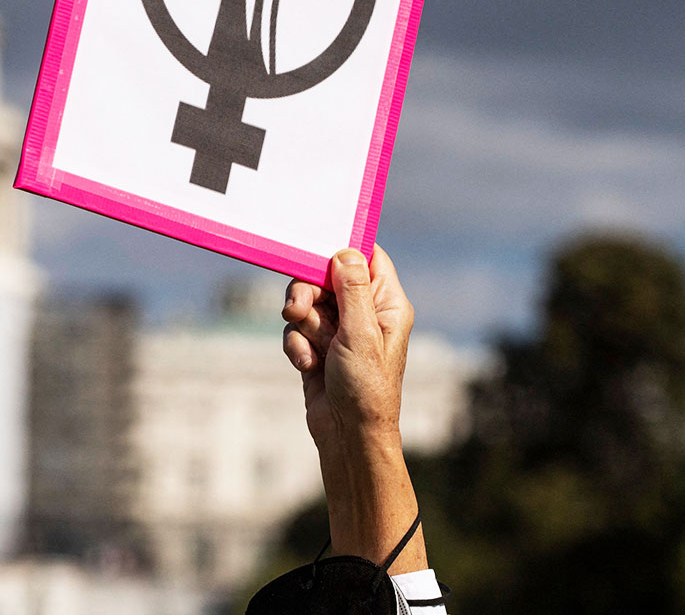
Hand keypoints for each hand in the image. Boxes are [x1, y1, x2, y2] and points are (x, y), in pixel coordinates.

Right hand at [282, 246, 426, 571]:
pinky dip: (297, 345)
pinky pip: (297, 330)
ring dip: (300, 322)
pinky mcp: (319, 347)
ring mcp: (340, 331)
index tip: (314, 246)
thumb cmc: (366, 390)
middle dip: (307, 292)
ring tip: (308, 346)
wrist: (348, 438)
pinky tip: (306, 365)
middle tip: (297, 307)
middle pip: (326, 277)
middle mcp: (364, 313)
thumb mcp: (360, 334)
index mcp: (387, 305)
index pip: (367, 258)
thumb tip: (344, 251)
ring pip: (307, 303)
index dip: (340, 249)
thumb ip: (352, 289)